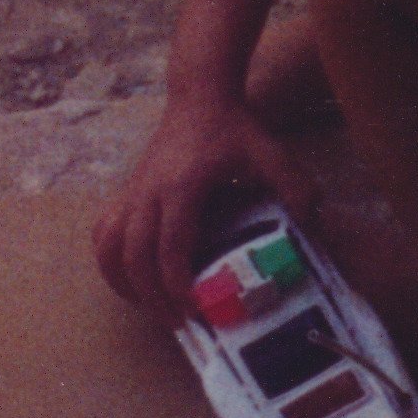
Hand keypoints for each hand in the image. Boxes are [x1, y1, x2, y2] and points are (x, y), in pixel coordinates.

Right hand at [92, 94, 310, 320]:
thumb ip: (295, 185)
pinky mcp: (128, 191)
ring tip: (149, 306)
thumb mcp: (270, 152)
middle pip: (136, 255)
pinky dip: (109, 260)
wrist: (198, 94)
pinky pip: (104, 232)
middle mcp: (149, 191)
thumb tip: (313, 223)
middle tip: (179, 323)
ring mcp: (134, 191)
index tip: (193, 308)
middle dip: (153, 295)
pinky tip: (128, 278)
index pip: (170, 244)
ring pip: (109, 246)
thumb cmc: (233, 126)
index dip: (176, 281)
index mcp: (182, 186)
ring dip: (124, 282)